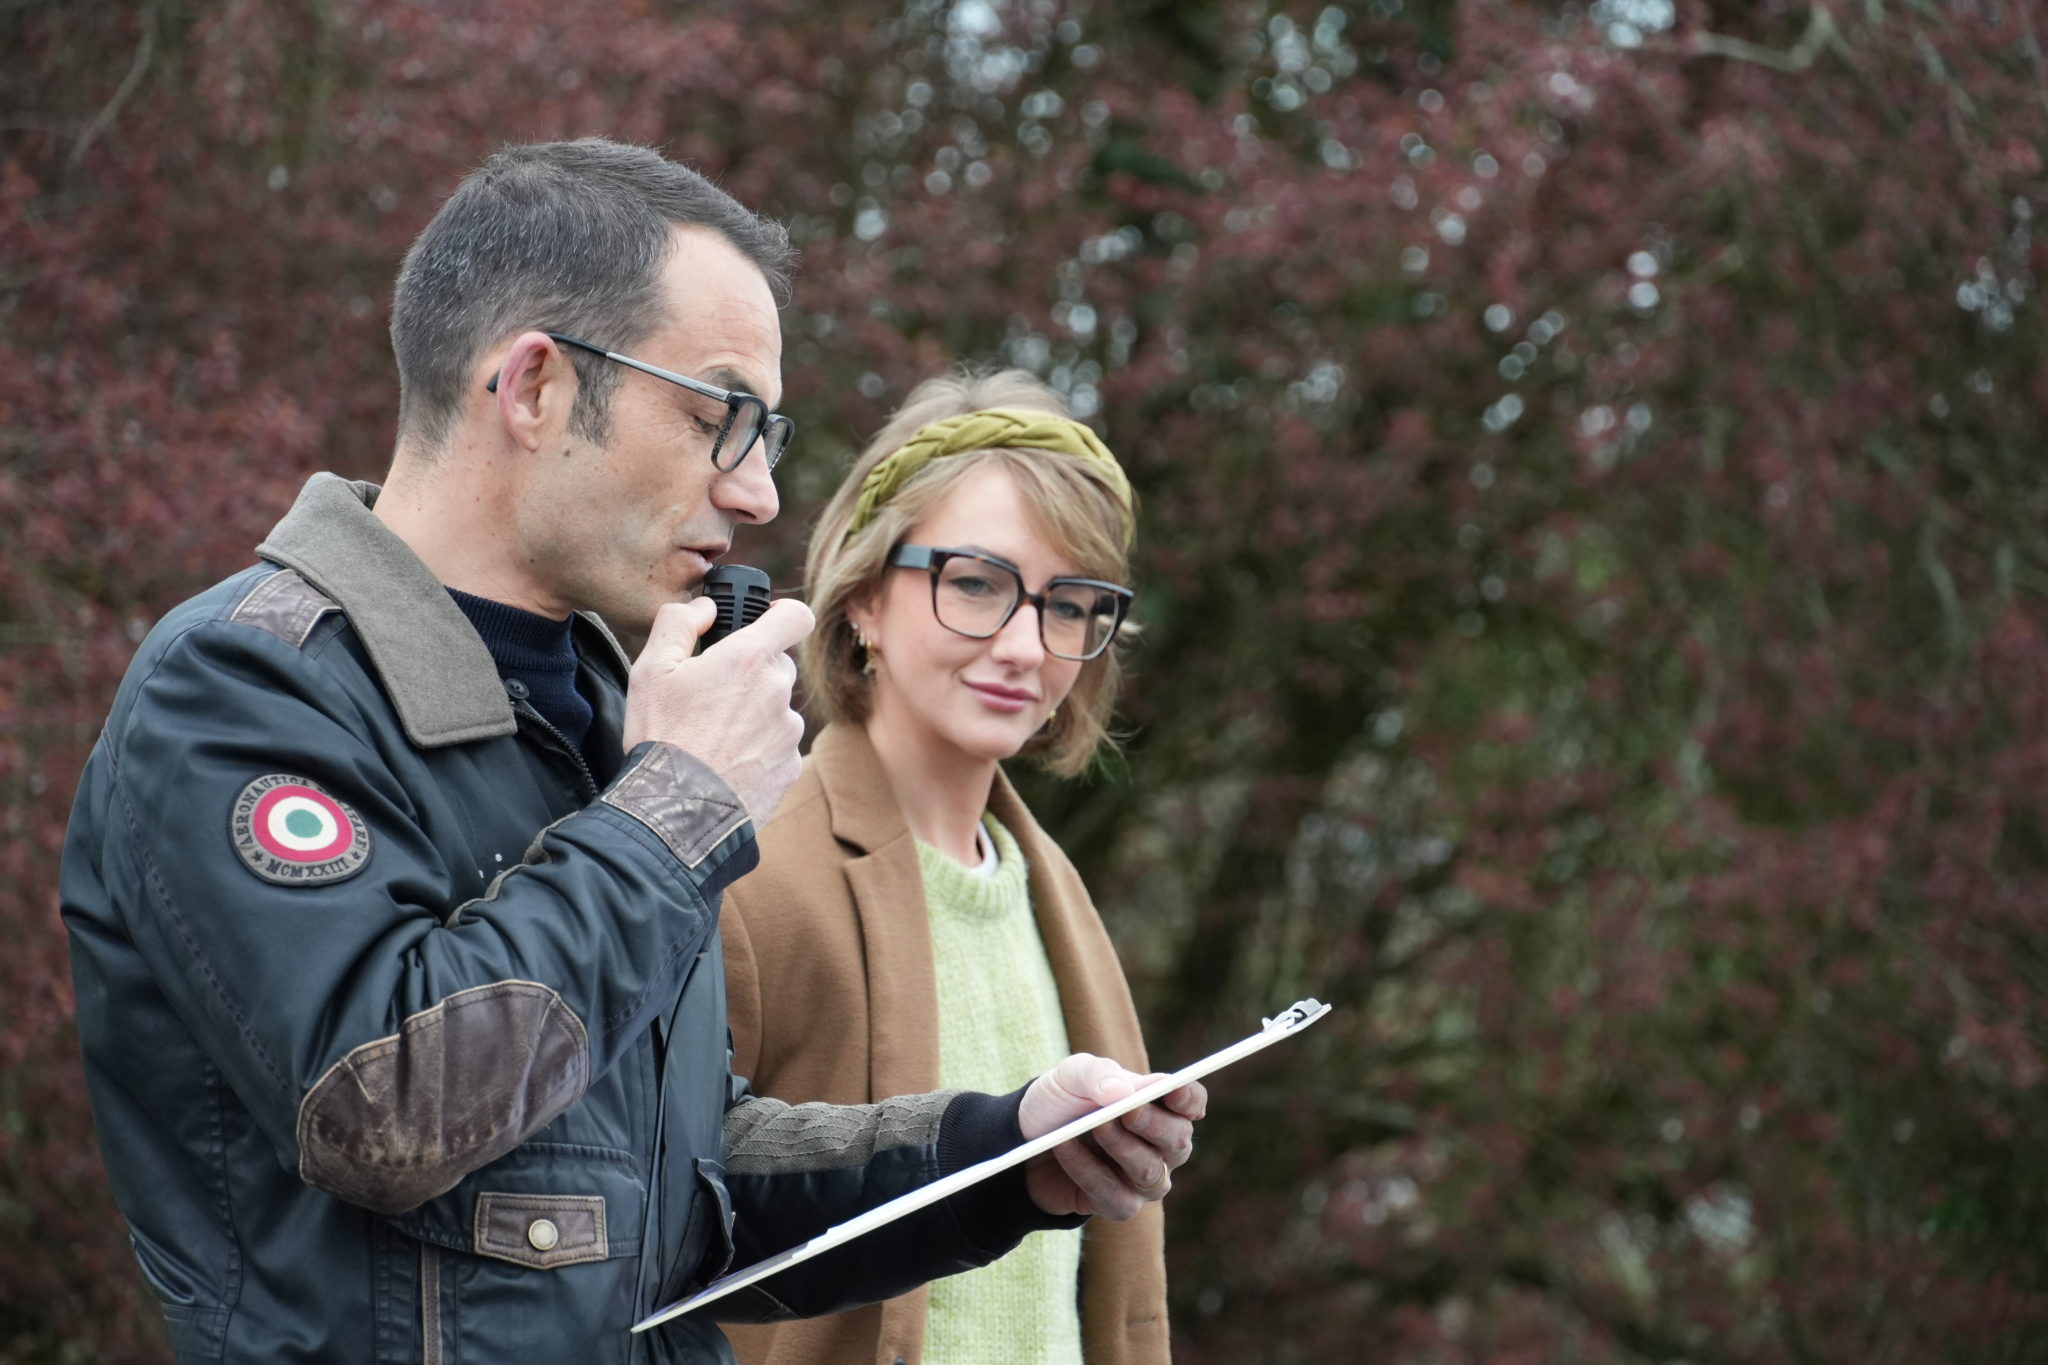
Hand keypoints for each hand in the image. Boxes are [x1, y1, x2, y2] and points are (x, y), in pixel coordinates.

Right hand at [621, 596, 814, 821]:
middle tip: (713, 694)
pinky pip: (778, 745)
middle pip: (778, 665)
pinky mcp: (790, 766)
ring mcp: (788, 731)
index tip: (765, 622)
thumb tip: (706, 607)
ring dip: (754, 713)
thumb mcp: (651, 670)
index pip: (795, 616)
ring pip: (777, 708)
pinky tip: (725, 761)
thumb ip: (678, 623)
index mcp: (749, 659)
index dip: (781, 614)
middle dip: (751, 672)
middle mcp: (778, 691)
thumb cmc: (661, 737)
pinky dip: (758, 748)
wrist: (677, 813)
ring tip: (713, 736)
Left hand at [1017, 1053, 1206, 1219]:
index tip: (1172, 1087)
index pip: (1191, 1103)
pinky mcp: (1119, 1205)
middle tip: (1128, 1111)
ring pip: (1151, 1173)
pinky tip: (1065, 1149)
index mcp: (1158, 1106)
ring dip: (1123, 1149)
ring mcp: (1142, 1179)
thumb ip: (1097, 1074)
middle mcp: (1160, 1146)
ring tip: (1095, 1128)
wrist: (1023, 1141)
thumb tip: (1123, 1092)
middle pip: (1178, 1141)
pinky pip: (1116, 1196)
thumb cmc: (1059, 1102)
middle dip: (1154, 1125)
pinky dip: (1088, 1171)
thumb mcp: (1070, 1076)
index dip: (1188, 1097)